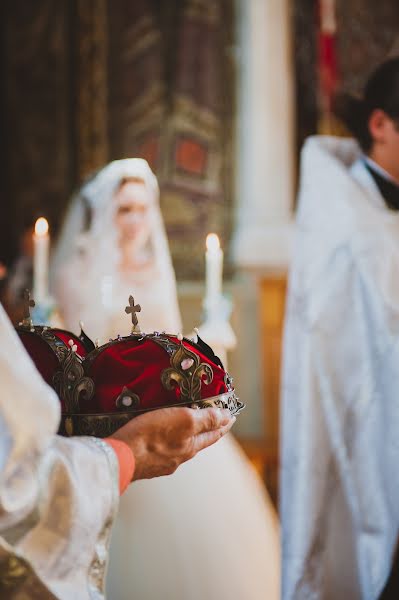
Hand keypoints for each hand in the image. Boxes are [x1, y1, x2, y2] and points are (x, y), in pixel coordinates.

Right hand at [111, 407, 234, 479]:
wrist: (120, 457)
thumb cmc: (151, 436)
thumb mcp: (184, 420)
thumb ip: (206, 419)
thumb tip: (226, 417)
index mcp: (190, 447)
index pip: (213, 434)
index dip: (223, 423)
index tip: (231, 417)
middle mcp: (179, 457)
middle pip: (198, 441)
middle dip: (206, 430)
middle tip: (213, 420)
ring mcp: (162, 462)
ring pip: (179, 447)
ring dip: (185, 436)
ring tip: (186, 427)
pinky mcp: (145, 463)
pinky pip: (161, 450)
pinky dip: (167, 442)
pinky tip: (159, 439)